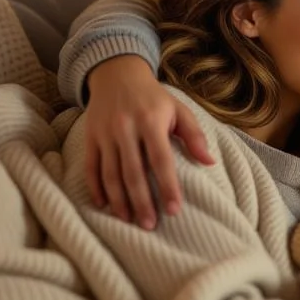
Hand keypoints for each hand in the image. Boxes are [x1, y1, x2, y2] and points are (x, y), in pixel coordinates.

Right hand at [85, 55, 212, 228]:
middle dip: (141, 201)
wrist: (117, 73)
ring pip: (110, 173)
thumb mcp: (178, 109)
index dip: (168, 186)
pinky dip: (96, 188)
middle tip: (149, 225)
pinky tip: (104, 205)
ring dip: (119, 200)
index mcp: (151, 121)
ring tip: (129, 220)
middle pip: (133, 172)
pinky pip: (91, 167)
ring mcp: (105, 133)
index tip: (174, 210)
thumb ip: (194, 135)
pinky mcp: (90, 137)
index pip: (161, 160)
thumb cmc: (153, 98)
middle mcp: (125, 128)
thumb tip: (210, 163)